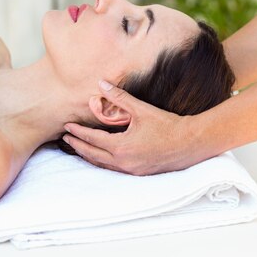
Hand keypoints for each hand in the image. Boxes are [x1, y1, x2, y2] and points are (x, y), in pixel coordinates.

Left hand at [62, 80, 208, 174]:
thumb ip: (119, 98)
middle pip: (93, 155)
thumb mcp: (141, 109)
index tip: (67, 126)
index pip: (92, 139)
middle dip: (78, 145)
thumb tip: (101, 83)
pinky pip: (113, 170)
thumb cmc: (167, 124)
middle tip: (65, 138)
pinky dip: (102, 162)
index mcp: (122, 146)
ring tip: (78, 147)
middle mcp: (124, 162)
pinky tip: (99, 157)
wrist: (191, 143)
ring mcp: (131, 170)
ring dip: (88, 156)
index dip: (78, 132)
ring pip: (102, 165)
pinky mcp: (138, 173)